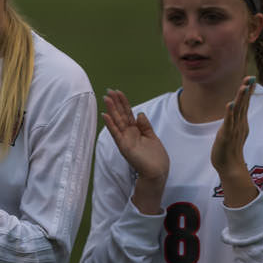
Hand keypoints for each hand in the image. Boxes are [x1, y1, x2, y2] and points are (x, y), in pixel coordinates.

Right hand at [102, 89, 169, 214]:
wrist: (157, 172)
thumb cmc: (155, 157)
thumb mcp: (152, 137)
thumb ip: (145, 125)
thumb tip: (140, 113)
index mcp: (136, 130)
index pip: (127, 113)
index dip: (123, 102)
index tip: (118, 92)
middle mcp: (128, 134)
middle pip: (120, 115)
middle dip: (115, 103)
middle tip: (108, 91)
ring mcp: (125, 140)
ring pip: (117, 121)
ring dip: (111, 110)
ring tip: (106, 98)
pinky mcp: (124, 146)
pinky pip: (116, 134)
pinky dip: (110, 125)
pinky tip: (105, 116)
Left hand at [211, 78, 256, 203]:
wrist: (230, 167)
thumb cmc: (230, 149)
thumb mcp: (234, 131)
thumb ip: (236, 121)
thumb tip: (237, 111)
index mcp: (241, 122)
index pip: (245, 104)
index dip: (248, 91)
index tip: (251, 79)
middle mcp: (240, 124)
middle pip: (244, 104)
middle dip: (246, 90)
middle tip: (250, 78)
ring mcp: (234, 129)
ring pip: (238, 111)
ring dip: (240, 98)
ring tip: (243, 86)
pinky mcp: (226, 135)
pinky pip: (228, 122)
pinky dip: (229, 113)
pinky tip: (230, 104)